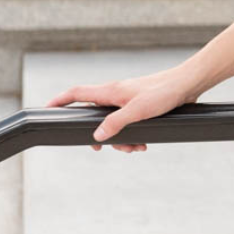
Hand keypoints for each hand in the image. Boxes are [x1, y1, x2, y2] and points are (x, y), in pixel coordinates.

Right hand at [44, 64, 204, 151]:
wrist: (188, 84)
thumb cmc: (164, 93)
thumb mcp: (138, 112)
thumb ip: (115, 123)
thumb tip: (97, 136)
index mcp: (109, 92)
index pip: (76, 94)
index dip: (59, 102)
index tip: (46, 110)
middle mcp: (115, 94)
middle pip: (94, 116)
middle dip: (99, 135)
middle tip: (102, 149)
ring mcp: (127, 100)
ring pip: (113, 123)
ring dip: (121, 139)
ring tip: (135, 148)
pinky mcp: (140, 106)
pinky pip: (128, 124)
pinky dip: (133, 135)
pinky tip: (144, 143)